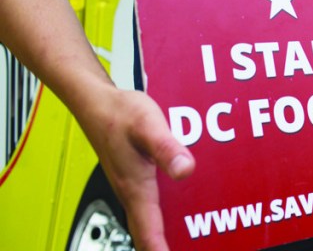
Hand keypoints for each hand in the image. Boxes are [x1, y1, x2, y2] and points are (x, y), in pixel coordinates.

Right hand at [78, 86, 194, 250]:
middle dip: (164, 245)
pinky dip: (167, 208)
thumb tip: (184, 169)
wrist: (95, 101)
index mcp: (135, 187)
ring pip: (150, 216)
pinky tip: (185, 200)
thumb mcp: (148, 126)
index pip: (148, 232)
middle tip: (189, 247)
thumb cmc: (118, 113)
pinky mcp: (135, 174)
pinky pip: (151, 200)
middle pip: (148, 230)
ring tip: (191, 234)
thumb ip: (167, 148)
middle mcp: (132, 191)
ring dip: (167, 228)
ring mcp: (131, 184)